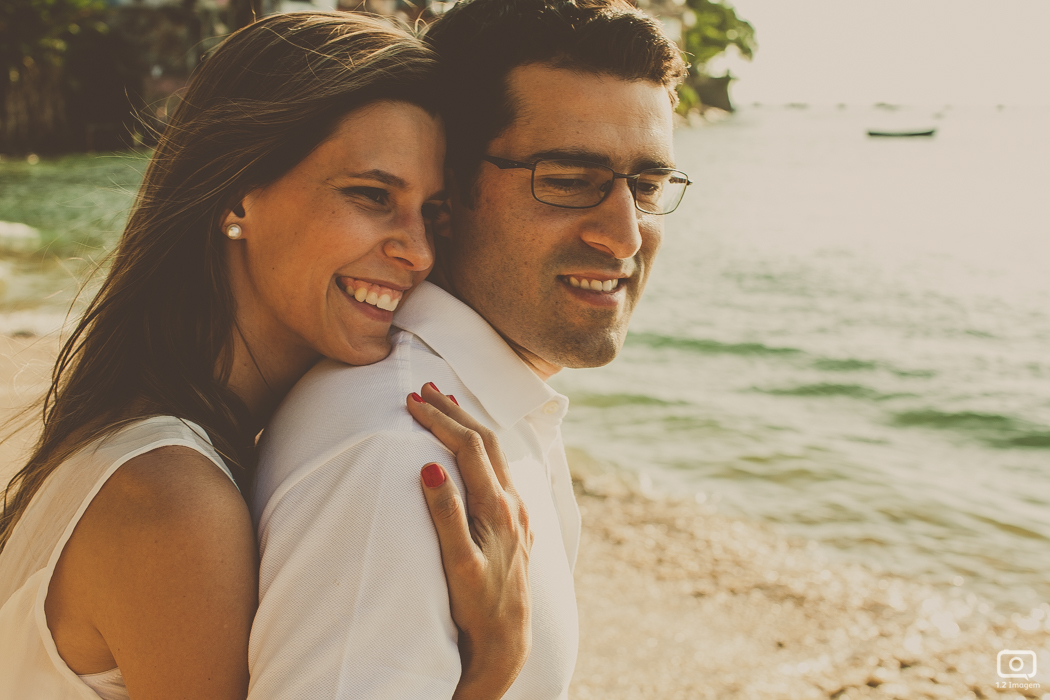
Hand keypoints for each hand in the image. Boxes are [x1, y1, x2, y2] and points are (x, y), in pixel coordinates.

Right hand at [406, 383, 532, 699]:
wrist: (506, 639)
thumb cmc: (477, 605)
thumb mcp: (456, 563)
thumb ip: (445, 514)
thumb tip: (430, 467)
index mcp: (497, 508)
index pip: (468, 448)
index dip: (441, 420)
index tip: (412, 401)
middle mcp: (513, 504)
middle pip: (485, 441)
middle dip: (454, 412)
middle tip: (425, 389)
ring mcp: (518, 512)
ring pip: (496, 453)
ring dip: (469, 425)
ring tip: (446, 404)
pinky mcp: (517, 522)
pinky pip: (499, 469)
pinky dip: (480, 447)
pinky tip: (471, 447)